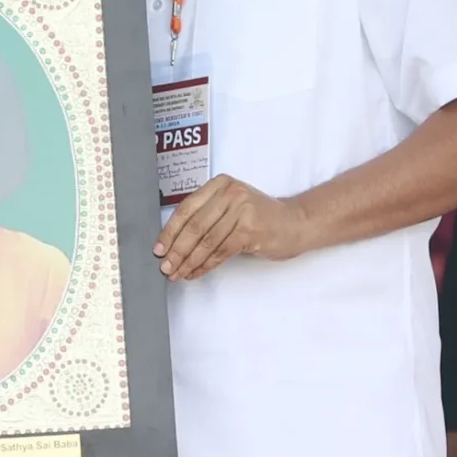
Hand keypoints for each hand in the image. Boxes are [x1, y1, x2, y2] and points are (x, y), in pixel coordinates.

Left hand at [153, 175, 308, 280]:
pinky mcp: (250, 229)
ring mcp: (241, 210)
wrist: (297, 223)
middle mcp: (230, 193)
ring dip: (189, 261)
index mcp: (220, 184)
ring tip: (178, 273)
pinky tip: (197, 272)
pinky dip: (206, 265)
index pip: (187, 208)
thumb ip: (207, 214)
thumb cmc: (261, 217)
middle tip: (165, 266)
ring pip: (206, 241)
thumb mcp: (232, 206)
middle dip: (177, 250)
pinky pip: (221, 251)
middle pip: (194, 226)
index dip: (170, 230)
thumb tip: (174, 240)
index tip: (159, 248)